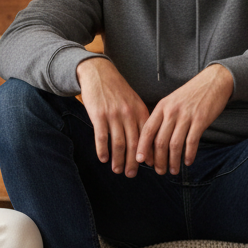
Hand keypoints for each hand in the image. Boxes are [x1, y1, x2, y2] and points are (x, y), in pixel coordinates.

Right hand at [77, 57, 149, 177]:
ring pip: (118, 143)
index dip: (148, 154)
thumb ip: (139, 120)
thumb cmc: (117, 90)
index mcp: (140, 111)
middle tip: (131, 174)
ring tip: (117, 170)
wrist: (99, 73)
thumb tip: (145, 143)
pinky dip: (103, 150)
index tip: (149, 167)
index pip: (147, 137)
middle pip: (134, 144)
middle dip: (133, 162)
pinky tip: (104, 159)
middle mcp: (129, 114)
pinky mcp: (98, 115)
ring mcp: (113, 115)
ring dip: (118, 160)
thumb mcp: (134, 102)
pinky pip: (101, 137)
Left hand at [136, 63, 233, 174]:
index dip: (143, 148)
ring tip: (173, 171)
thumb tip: (152, 142)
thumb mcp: (171, 102)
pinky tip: (188, 162)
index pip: (147, 131)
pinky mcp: (200, 120)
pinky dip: (189, 155)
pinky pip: (192, 142)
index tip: (141, 161)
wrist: (213, 81)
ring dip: (173, 161)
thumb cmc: (190, 95)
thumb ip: (162, 118)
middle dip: (158, 160)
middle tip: (159, 171)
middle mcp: (171, 112)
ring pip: (175, 145)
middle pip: (160, 141)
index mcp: (161, 107)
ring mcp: (186, 116)